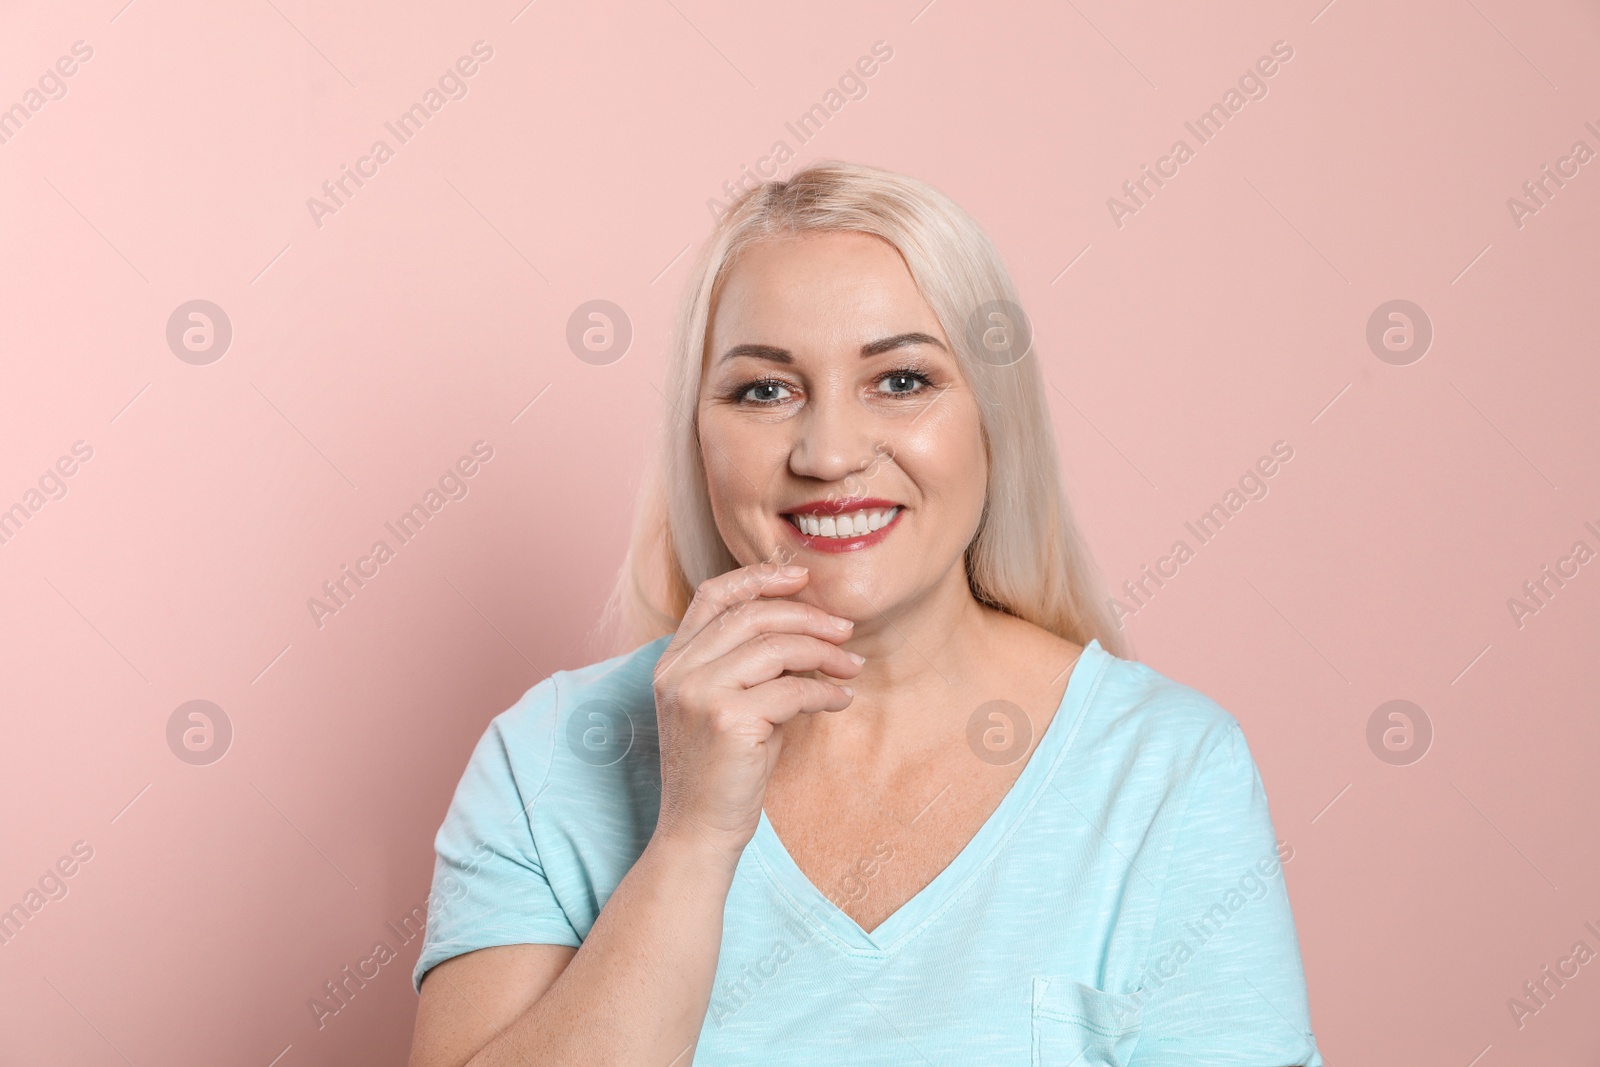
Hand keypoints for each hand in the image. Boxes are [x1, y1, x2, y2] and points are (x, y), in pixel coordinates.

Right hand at [651, 563, 861, 866]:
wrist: (699, 833)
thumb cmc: (723, 770)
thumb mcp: (729, 705)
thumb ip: (753, 665)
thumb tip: (813, 630)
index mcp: (672, 661)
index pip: (712, 596)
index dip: (758, 577)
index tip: (802, 576)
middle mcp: (678, 671)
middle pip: (752, 615)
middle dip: (807, 617)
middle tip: (846, 630)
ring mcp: (698, 694)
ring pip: (775, 647)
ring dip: (823, 653)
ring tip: (851, 668)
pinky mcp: (727, 720)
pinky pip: (792, 690)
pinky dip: (825, 691)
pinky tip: (840, 700)